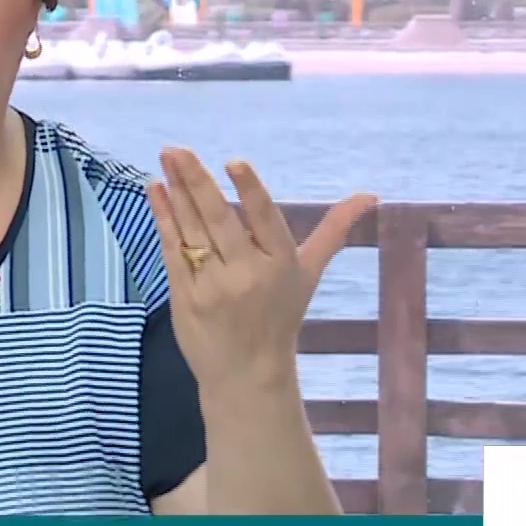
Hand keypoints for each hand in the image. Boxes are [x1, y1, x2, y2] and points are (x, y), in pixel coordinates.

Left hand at [146, 148, 376, 391]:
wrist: (249, 376)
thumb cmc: (280, 317)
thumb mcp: (309, 274)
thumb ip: (334, 231)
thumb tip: (370, 195)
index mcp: (280, 263)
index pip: (264, 220)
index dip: (249, 191)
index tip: (234, 162)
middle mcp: (247, 273)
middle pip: (219, 221)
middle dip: (197, 182)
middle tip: (176, 150)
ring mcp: (213, 287)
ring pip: (192, 232)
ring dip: (175, 194)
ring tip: (165, 160)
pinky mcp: (185, 297)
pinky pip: (172, 251)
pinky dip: (162, 220)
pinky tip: (155, 190)